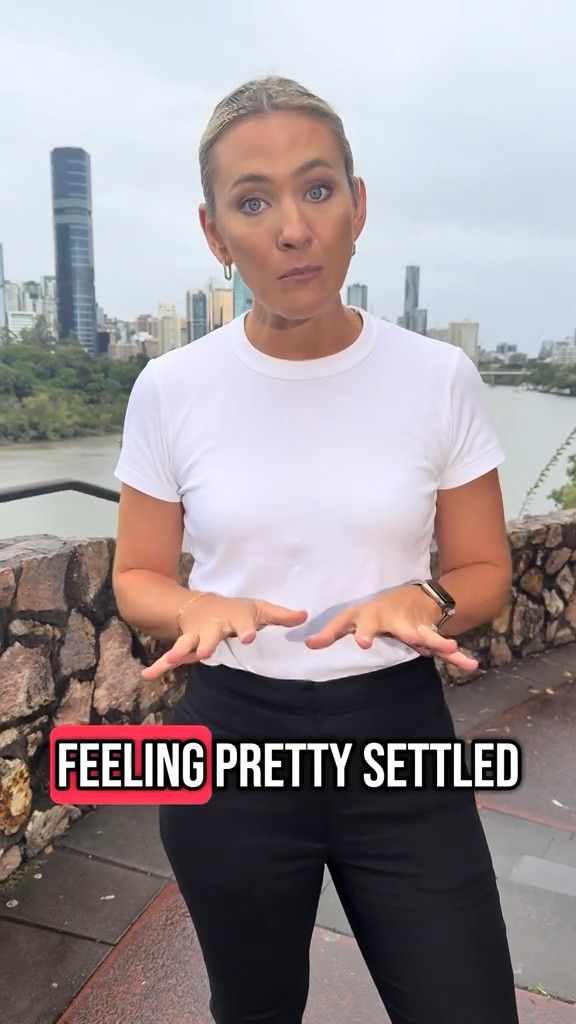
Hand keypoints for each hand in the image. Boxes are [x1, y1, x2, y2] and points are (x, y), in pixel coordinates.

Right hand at [141, 595, 307, 679]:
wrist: (202, 604)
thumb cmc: (236, 610)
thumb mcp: (259, 609)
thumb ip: (280, 616)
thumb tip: (304, 616)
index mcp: (234, 618)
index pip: (243, 623)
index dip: (246, 628)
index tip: (249, 636)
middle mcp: (213, 627)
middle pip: (211, 635)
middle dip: (208, 642)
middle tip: (205, 652)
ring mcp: (196, 636)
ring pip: (187, 644)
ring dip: (180, 651)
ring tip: (172, 659)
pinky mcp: (185, 645)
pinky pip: (170, 657)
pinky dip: (158, 666)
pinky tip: (146, 676)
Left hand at [304, 586, 478, 671]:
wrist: (416, 595)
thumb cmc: (377, 610)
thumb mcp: (353, 617)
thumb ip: (331, 632)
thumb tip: (307, 644)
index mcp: (373, 616)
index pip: (362, 623)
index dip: (360, 631)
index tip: (362, 642)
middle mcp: (395, 620)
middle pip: (399, 628)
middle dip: (405, 634)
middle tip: (408, 640)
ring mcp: (415, 626)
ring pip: (426, 635)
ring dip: (437, 641)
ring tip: (448, 647)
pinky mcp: (431, 633)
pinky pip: (444, 647)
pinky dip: (458, 657)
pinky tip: (472, 666)